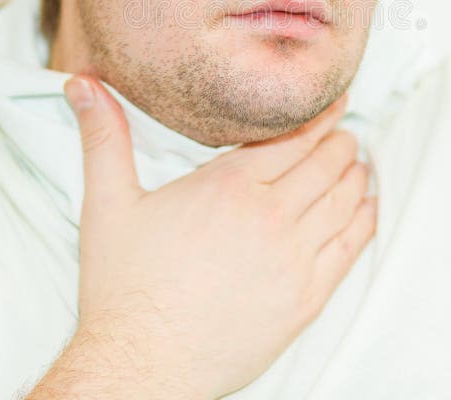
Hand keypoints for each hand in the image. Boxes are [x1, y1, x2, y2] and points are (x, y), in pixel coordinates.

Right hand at [32, 77, 376, 399]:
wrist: (139, 367)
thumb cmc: (124, 287)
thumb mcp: (107, 203)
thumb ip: (104, 137)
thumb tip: (81, 83)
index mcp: (230, 186)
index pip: (293, 138)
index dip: (321, 117)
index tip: (337, 102)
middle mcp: (270, 217)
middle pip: (324, 165)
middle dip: (340, 142)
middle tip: (347, 131)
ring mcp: (293, 260)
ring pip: (342, 202)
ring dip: (355, 175)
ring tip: (359, 161)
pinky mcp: (304, 300)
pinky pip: (349, 249)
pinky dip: (364, 221)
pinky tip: (369, 206)